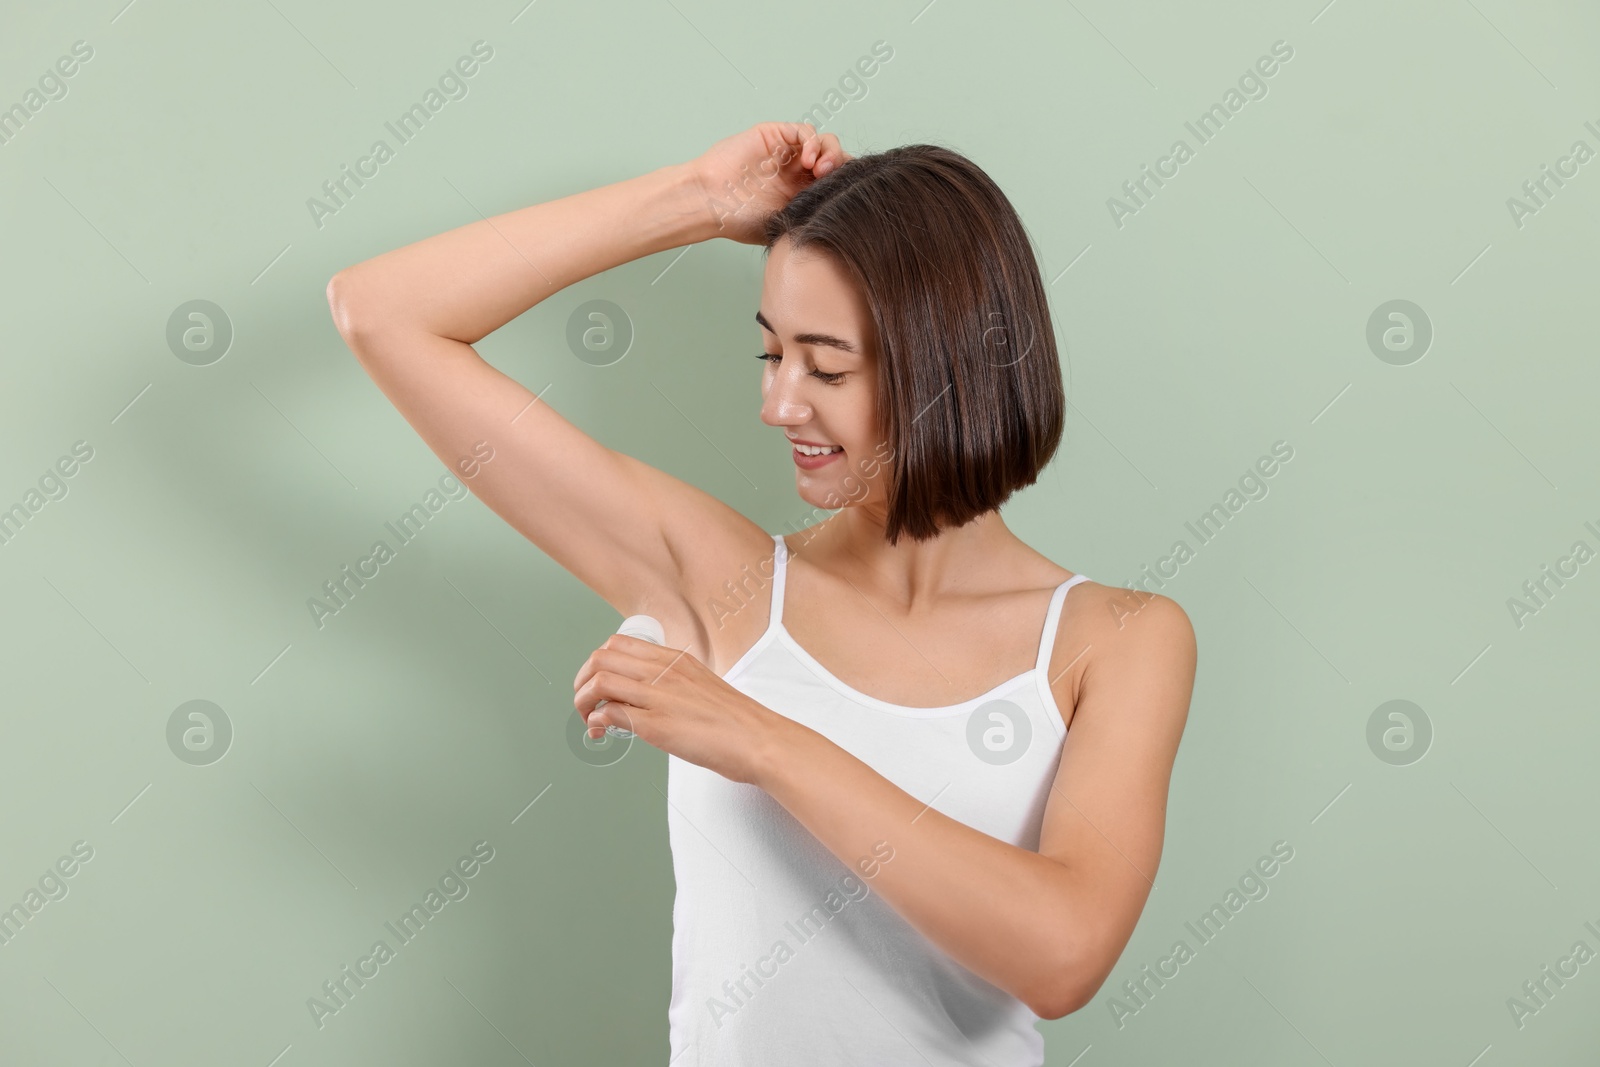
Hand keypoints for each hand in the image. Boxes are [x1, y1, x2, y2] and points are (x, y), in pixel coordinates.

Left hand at [574, 634, 788, 784]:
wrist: (759, 740)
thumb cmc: (736, 721)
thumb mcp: (702, 686)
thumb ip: (673, 685)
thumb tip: (646, 698)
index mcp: (675, 659)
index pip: (618, 644)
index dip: (598, 662)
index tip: (598, 682)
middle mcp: (664, 672)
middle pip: (600, 658)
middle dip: (581, 680)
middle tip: (583, 701)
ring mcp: (658, 697)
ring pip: (599, 682)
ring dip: (582, 702)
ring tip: (588, 720)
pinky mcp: (656, 725)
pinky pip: (609, 714)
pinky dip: (595, 723)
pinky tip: (601, 734)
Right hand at [689, 122, 850, 244]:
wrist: (712, 202)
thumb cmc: (741, 219)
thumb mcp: (787, 225)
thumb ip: (812, 215)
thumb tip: (845, 218)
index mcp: (802, 194)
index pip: (836, 182)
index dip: (848, 183)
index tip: (850, 194)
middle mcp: (797, 172)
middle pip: (835, 160)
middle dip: (842, 168)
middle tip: (836, 180)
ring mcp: (787, 153)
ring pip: (824, 142)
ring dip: (831, 153)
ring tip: (822, 170)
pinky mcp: (776, 135)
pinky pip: (805, 131)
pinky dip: (813, 142)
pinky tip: (810, 160)